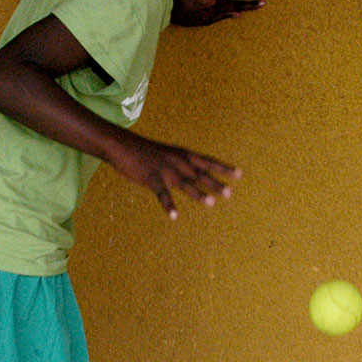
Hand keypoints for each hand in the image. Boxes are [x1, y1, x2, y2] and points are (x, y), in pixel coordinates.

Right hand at [111, 135, 240, 218]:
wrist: (122, 145)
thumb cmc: (145, 152)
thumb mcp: (167, 154)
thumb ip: (181, 165)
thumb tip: (193, 176)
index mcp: (182, 155)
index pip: (208, 161)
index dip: (223, 168)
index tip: (240, 174)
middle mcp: (178, 162)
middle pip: (200, 174)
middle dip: (215, 184)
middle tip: (230, 193)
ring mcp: (165, 170)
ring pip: (185, 183)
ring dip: (199, 193)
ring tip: (211, 203)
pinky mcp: (151, 178)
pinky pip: (162, 194)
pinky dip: (168, 205)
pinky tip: (175, 216)